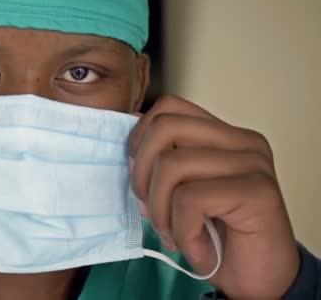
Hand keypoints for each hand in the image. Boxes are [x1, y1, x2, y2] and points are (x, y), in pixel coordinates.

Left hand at [128, 95, 298, 298]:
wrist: (257, 280)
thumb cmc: (217, 237)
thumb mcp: (179, 195)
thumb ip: (160, 168)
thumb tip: (130, 153)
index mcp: (223, 135)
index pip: (168, 108)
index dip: (139, 139)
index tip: (139, 176)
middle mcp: (242, 141)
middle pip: (164, 127)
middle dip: (142, 174)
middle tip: (149, 209)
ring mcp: (253, 163)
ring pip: (171, 165)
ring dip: (160, 211)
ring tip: (172, 233)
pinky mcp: (257, 191)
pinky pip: (190, 199)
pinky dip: (182, 230)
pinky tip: (195, 245)